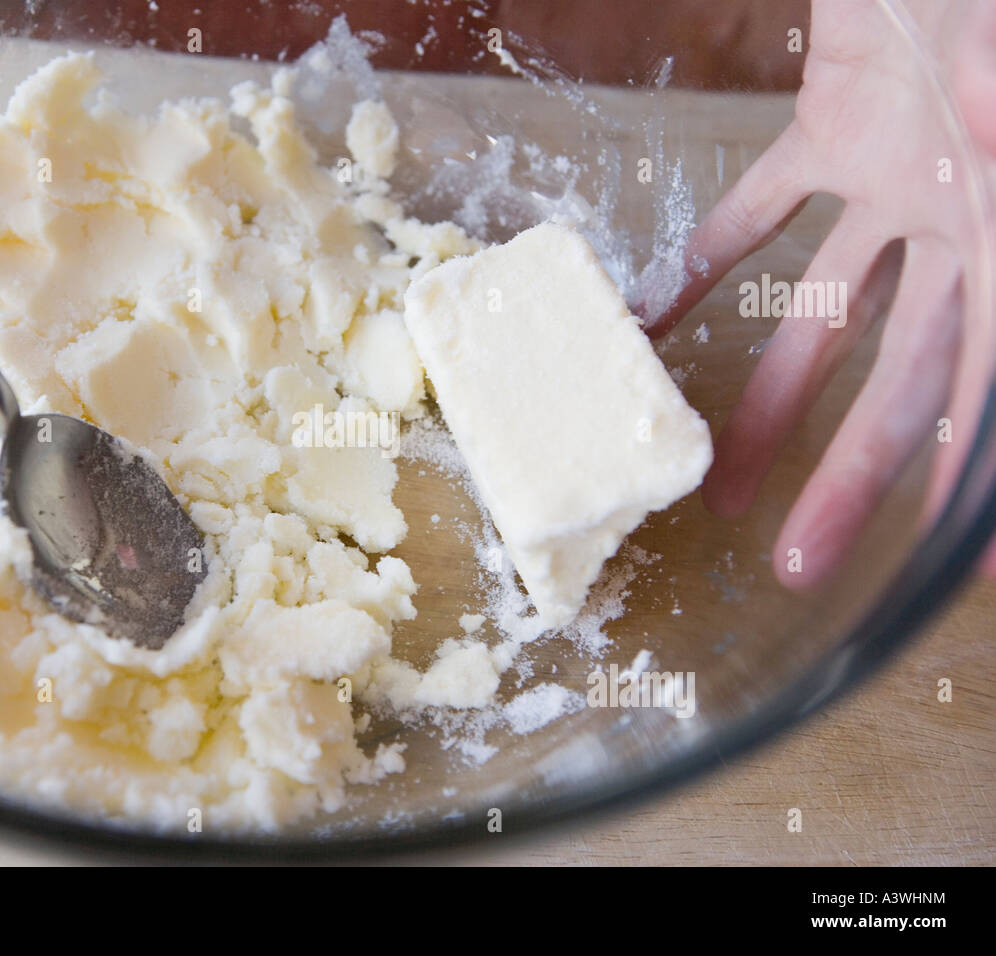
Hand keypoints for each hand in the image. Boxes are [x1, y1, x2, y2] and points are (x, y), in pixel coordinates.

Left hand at [644, 0, 993, 587]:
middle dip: (849, 476)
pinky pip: (758, 218)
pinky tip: (654, 328)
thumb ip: (994, 176)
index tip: (952, 569)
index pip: (993, 394)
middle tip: (796, 561)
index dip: (971, 485)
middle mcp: (967, 228)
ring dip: (770, 401)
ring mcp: (898, 183)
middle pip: (904, 384)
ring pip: (826, 319)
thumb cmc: (995, 3)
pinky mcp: (836, 130)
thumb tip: (983, 266)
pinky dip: (703, 271)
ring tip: (717, 483)